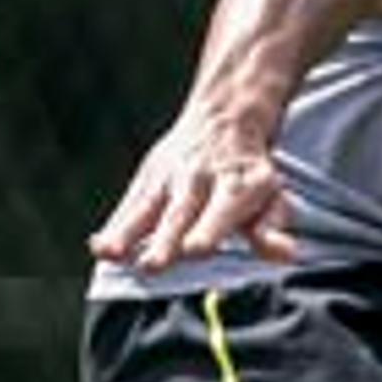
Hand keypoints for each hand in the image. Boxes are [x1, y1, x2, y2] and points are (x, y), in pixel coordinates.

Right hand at [89, 123, 294, 269]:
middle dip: (166, 240)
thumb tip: (283, 253)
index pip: (220, 210)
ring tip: (109, 254)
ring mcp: (169, 178)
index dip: (209, 229)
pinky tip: (98, 247)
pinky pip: (129, 205)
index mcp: (235, 186)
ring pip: (147, 208)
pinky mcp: (147, 179)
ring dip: (128, 233)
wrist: (223, 117)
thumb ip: (271, 228)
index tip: (196, 249)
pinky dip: (113, 226)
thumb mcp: (271, 195)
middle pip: (180, 213)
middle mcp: (199, 180)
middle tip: (153, 264)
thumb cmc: (249, 174)